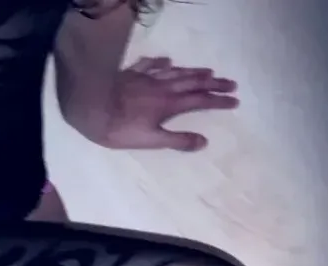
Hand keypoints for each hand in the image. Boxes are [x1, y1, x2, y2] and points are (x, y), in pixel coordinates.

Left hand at [85, 56, 238, 151]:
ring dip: (194, 71)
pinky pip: (151, 64)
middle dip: (214, 83)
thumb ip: (177, 140)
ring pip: (176, 71)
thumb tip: (203, 142)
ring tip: (208, 70)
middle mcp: (163, 87)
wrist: (91, 107)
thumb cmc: (121, 129)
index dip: (219, 101)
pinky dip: (162, 63)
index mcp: (170, 104)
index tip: (235, 101)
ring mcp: (147, 78)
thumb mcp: (151, 141)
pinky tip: (167, 61)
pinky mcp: (132, 74)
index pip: (201, 100)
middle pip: (193, 82)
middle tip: (231, 83)